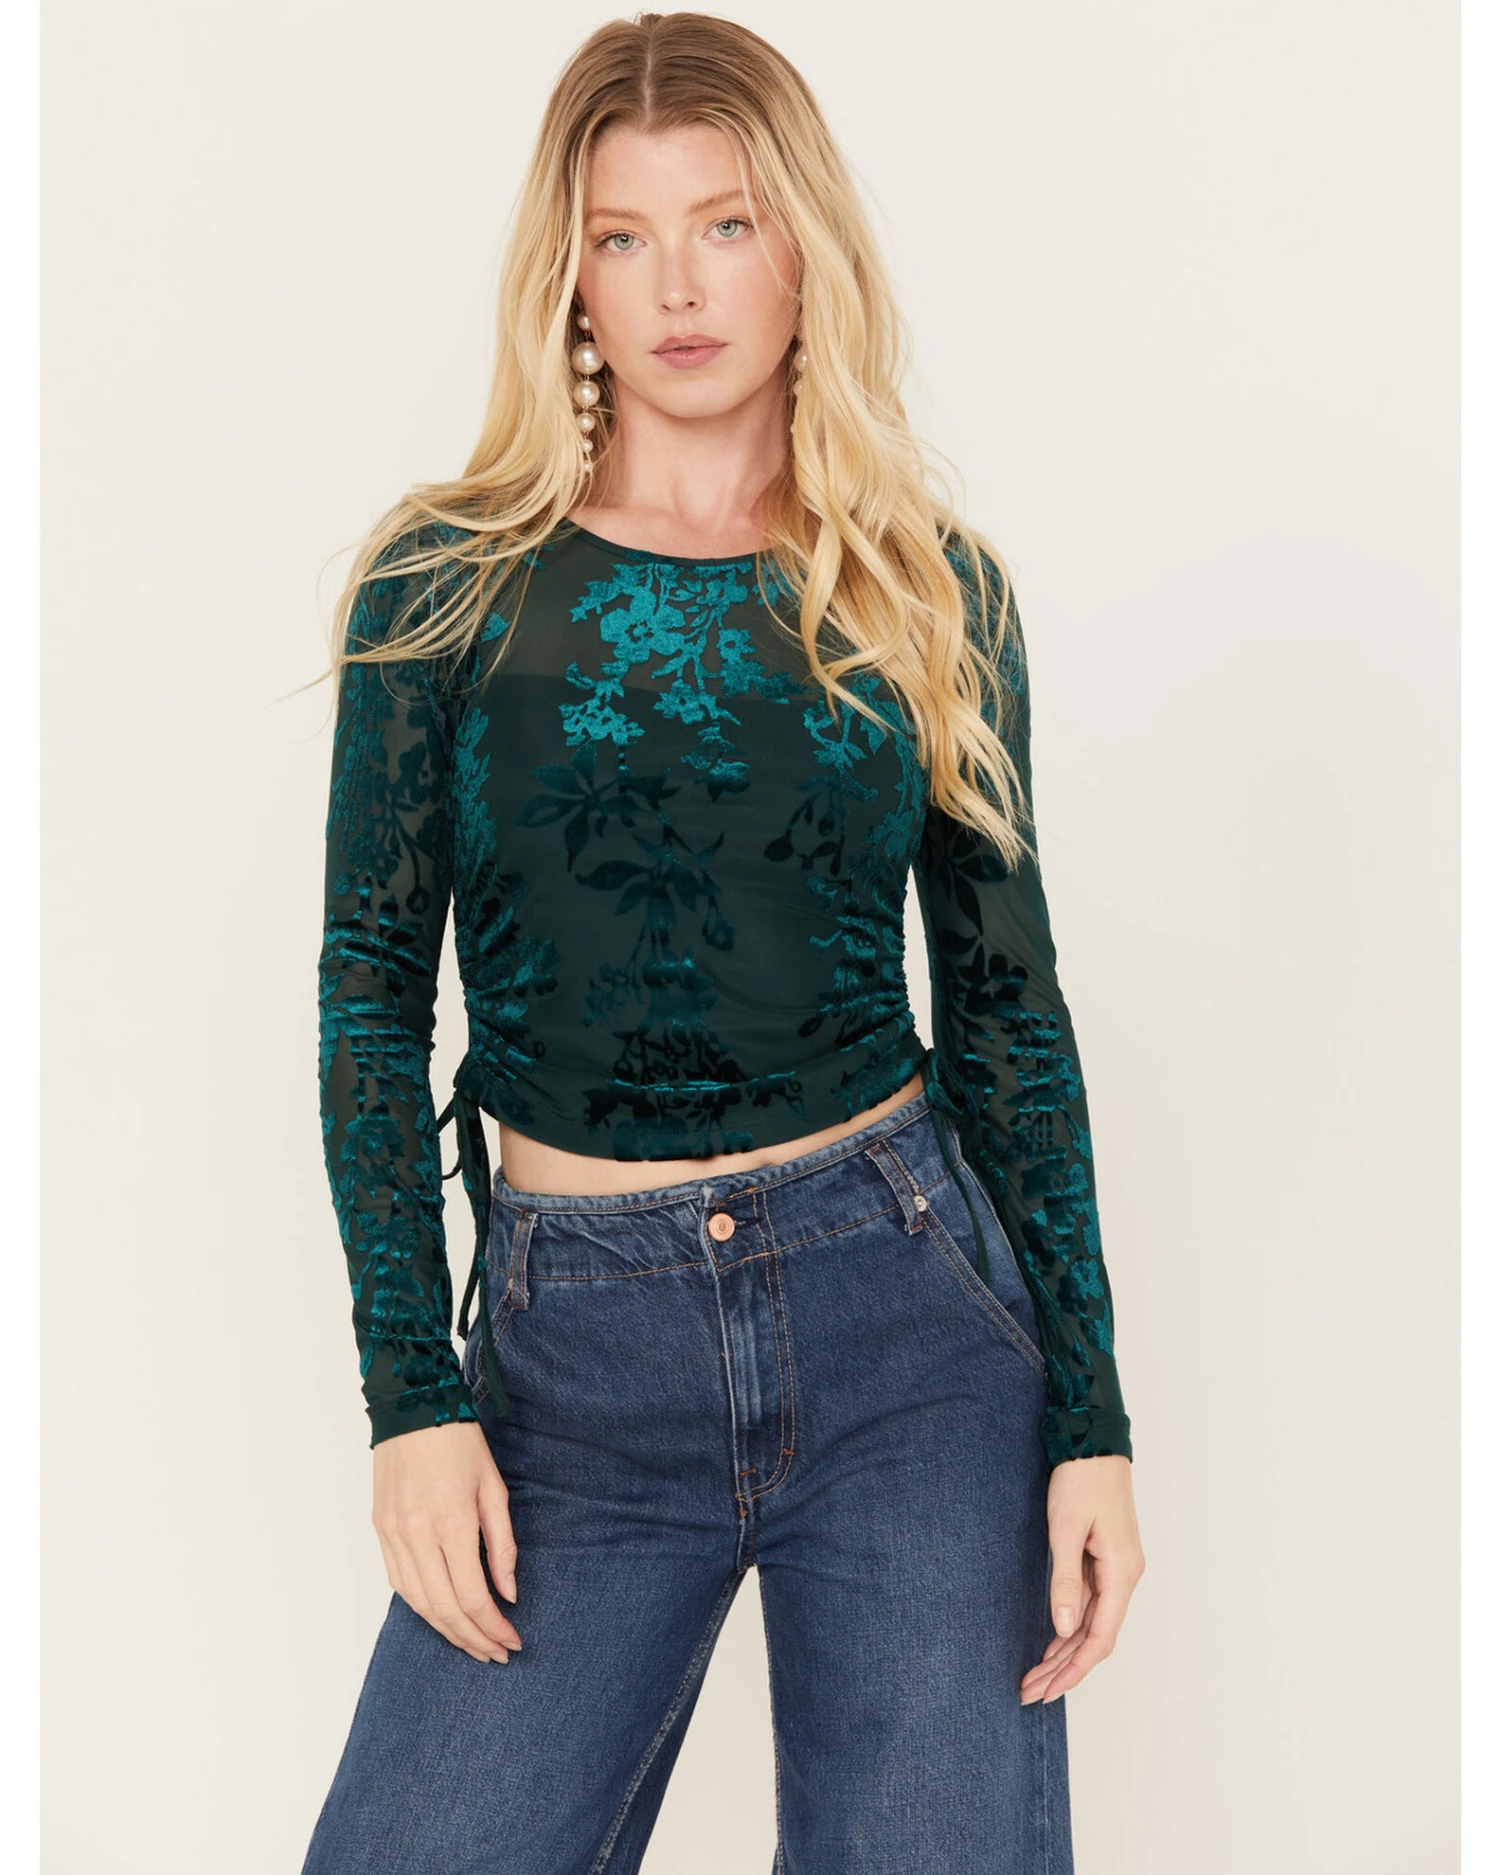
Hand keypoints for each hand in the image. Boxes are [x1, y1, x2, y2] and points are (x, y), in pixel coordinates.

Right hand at [372, 1421, 522, 1663]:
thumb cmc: (460, 1442)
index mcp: (452, 1524)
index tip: (512, 1641)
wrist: (413, 1408)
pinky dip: (422, 1607)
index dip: (493, 1627)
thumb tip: (508, 1593)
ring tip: (473, 1644)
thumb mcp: (494, 1489)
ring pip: (418, 1604)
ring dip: (447, 1631)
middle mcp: (417, 1536)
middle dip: (473, 1639)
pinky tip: (442, 1616)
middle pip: (444, 1610)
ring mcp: (393, 1536)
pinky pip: (399, 1584)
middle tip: (497, 1653)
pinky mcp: (380, 1532)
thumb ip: (502, 1546)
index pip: (473, 1597)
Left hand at [1020, 1453, 1143, 1703]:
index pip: (1100, 1637)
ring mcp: (1117, 1568)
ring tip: (1035, 1676)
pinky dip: (1070, 1626)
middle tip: (1030, 1692)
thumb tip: (1065, 1629)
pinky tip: (1052, 1641)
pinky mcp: (1105, 1559)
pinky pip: (1091, 1603)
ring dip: (1065, 1651)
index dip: (1074, 1669)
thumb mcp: (1066, 1529)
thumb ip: (1065, 1580)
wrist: (1094, 1442)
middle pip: (1096, 1637)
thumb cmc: (1081, 1479)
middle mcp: (1125, 1576)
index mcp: (1121, 1572)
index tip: (1047, 1691)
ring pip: (1093, 1623)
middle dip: (1064, 1668)